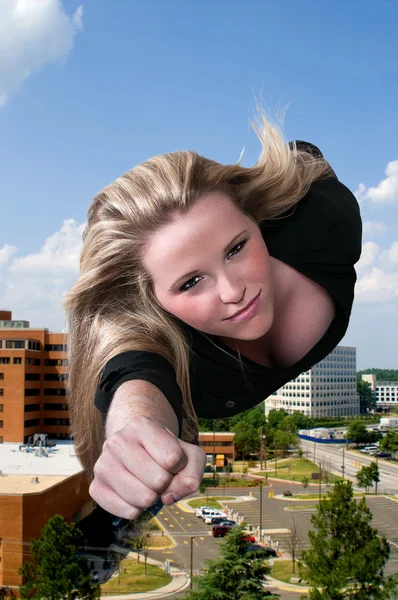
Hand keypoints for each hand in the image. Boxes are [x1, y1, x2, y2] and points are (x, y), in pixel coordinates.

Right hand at [89, 415, 205, 518]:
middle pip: (159, 481)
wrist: (135, 449)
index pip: (173, 459)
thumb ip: (193, 473)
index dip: (179, 465)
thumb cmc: (165, 452)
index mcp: (141, 425)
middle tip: (158, 472)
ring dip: (153, 497)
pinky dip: (139, 509)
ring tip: (146, 482)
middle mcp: (117, 440)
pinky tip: (135, 494)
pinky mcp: (95, 486)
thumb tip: (169, 497)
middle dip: (166, 482)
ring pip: (144, 499)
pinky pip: (127, 512)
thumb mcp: (188, 453)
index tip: (170, 458)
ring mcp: (103, 463)